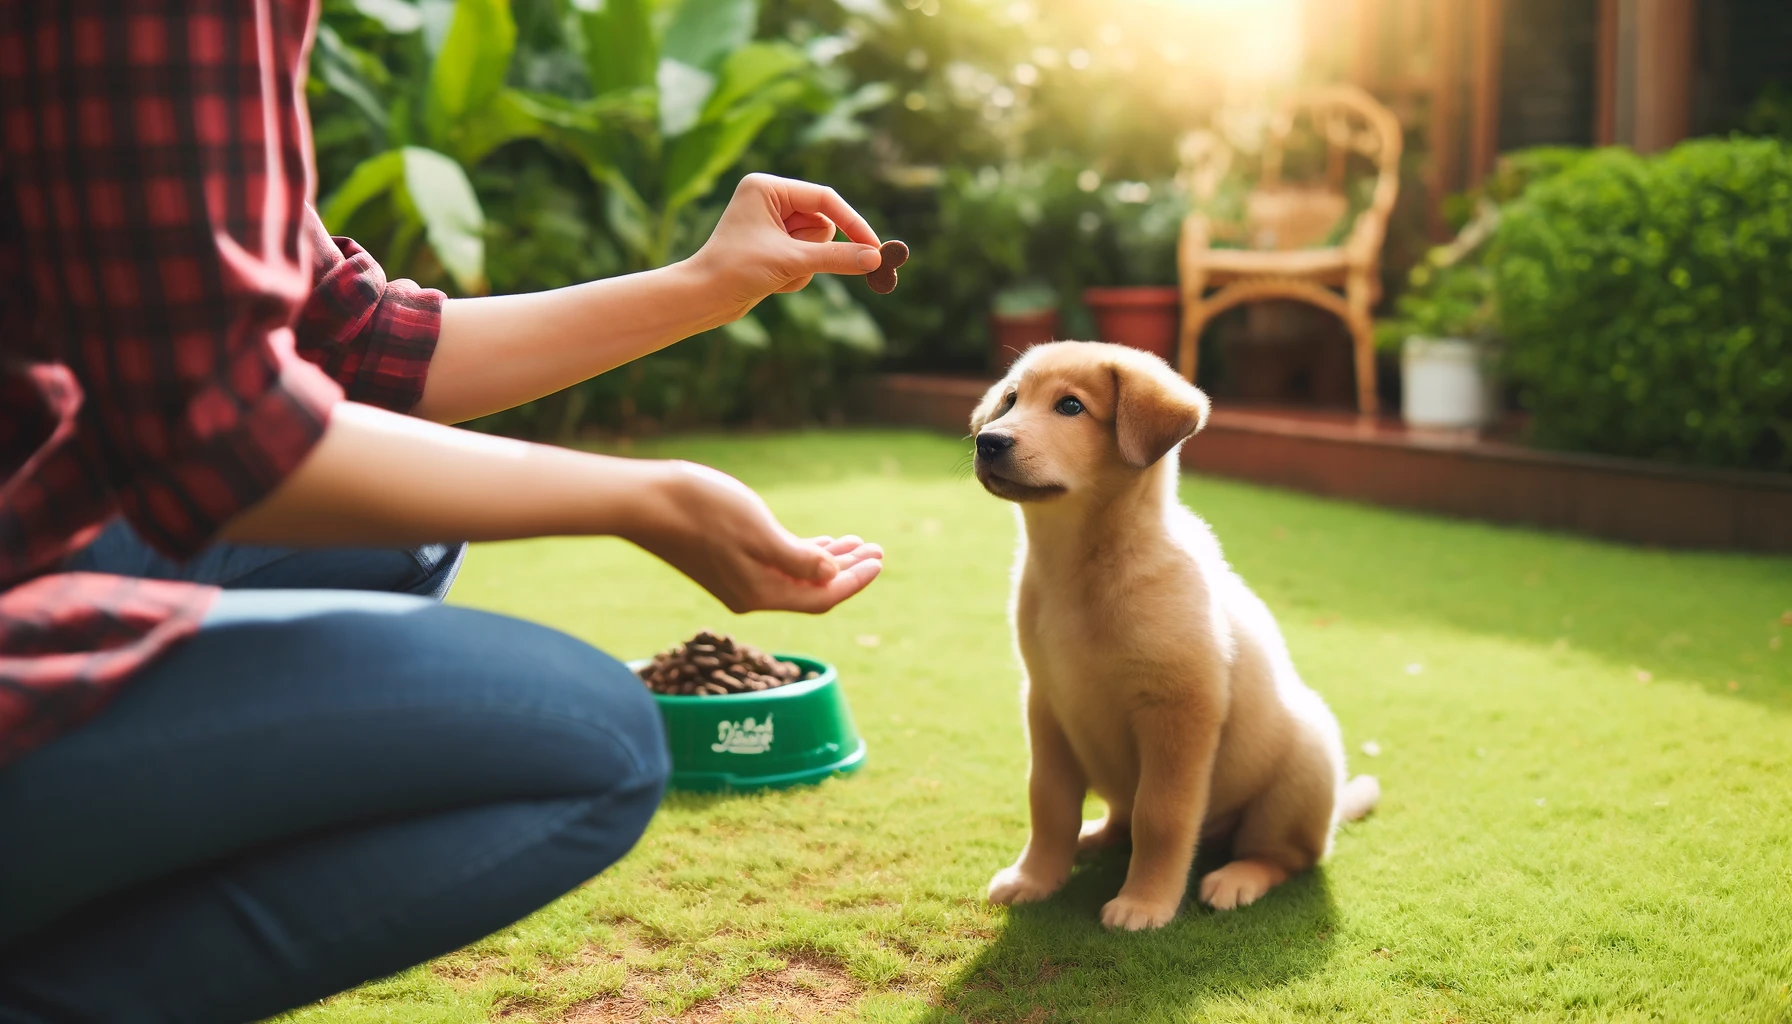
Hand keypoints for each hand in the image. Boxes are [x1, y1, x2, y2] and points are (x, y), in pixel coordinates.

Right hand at [625, 460, 882, 613]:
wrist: (643, 501)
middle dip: (848, 571)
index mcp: (760, 592)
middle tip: (878, 550)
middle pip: (812, 591)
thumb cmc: (702, 510)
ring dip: (827, 560)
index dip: (854, 581)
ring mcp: (736, 579)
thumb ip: (799, 559)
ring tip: (856, 543)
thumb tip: (833, 575)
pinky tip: (817, 542)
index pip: (821, 598)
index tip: (879, 560)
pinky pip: (776, 566)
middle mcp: (750, 594)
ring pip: (795, 577)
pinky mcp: (725, 562)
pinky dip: (801, 554)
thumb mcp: (760, 532)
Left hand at [684, 173, 883, 323]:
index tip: (874, 248)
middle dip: (813, 250)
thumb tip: (874, 258)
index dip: (852, 223)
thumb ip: (836, 257)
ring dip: (804, 267)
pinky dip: (796, 275)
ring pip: (818, 245)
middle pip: (823, 223)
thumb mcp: (791, 262)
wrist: (703, 299)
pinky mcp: (775, 247)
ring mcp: (773, 224)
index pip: (825, 199)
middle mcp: (770, 201)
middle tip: (793, 265)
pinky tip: (770, 282)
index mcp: (767, 188)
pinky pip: (807, 259)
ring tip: (775, 274)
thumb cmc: (736, 270)